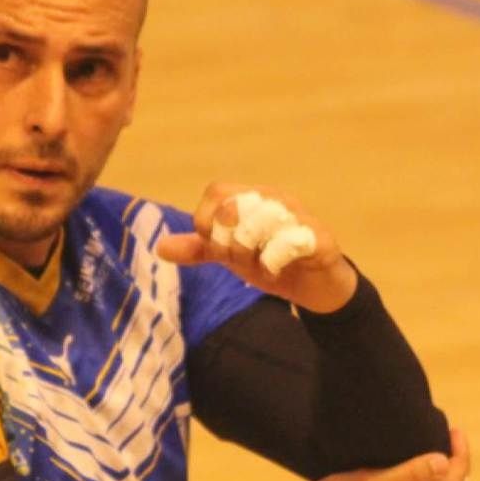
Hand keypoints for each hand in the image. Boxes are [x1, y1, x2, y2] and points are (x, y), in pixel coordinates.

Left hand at [154, 182, 358, 313]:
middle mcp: (276, 199)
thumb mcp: (231, 257)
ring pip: (258, 222)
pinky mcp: (319, 237)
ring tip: (260, 268)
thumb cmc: (274, 263)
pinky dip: (273, 263)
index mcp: (253, 197)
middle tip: (238, 262)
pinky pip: (287, 242)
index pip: (216, 191)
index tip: (216, 248)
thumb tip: (160, 247)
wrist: (318, 288)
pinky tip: (276, 273)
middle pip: (232, 206)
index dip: (207, 221)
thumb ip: (200, 249)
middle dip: (227, 242)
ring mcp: (299, 215)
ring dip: (250, 253)